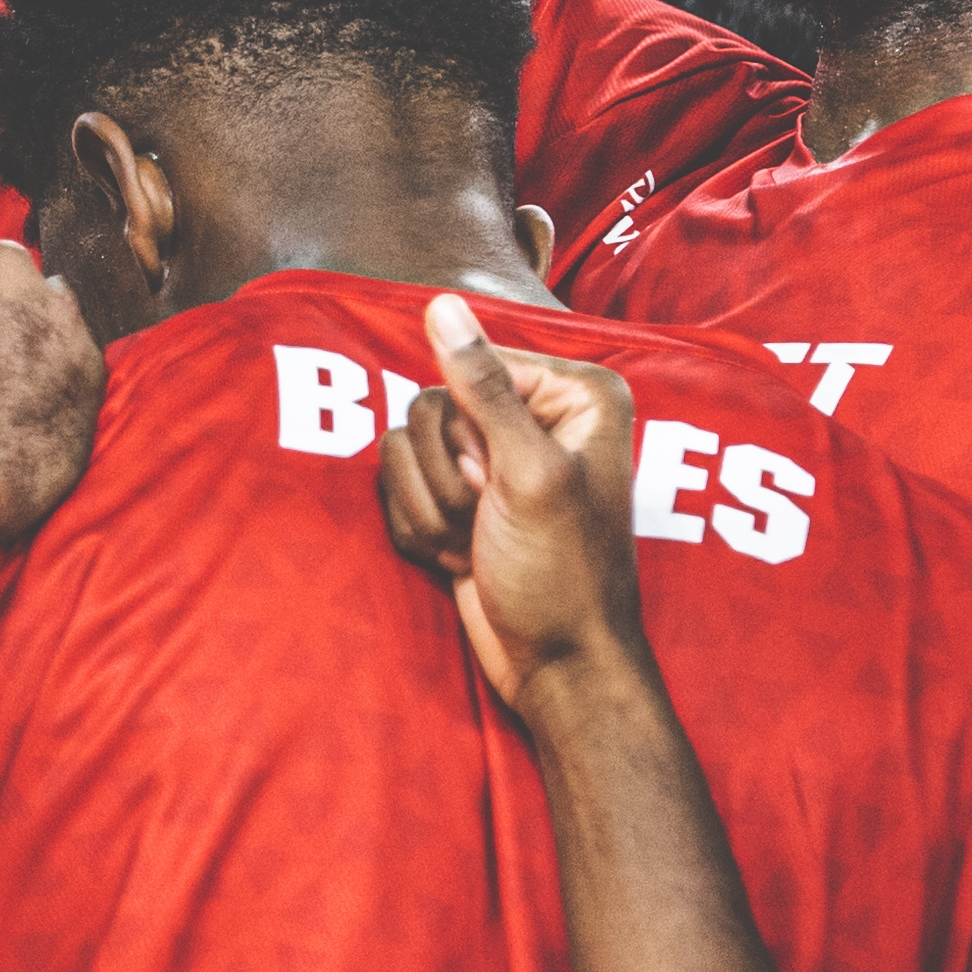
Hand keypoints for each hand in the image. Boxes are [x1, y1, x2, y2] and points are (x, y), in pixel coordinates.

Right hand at [378, 300, 648, 702]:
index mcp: (572, 394)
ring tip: (476, 544)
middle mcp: (534, 415)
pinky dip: (421, 531)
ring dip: (430, 511)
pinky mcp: (458, 498)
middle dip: (445, 478)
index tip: (497, 481)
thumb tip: (442, 304)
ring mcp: (492, 459)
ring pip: (403, 450)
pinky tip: (461, 559)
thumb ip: (482, 385)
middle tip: (489, 519)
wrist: (555, 666)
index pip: (465, 369)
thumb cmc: (562, 575)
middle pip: (427, 408)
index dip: (468, 433)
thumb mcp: (528, 473)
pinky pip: (398, 488)